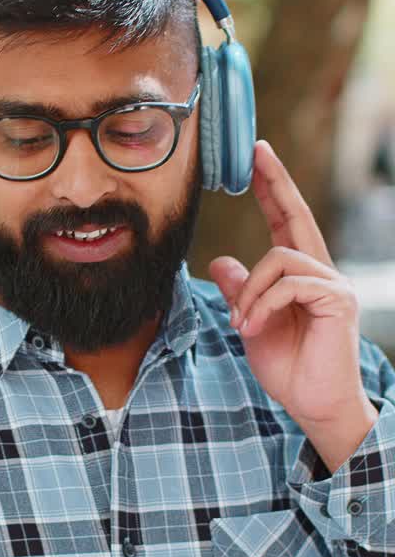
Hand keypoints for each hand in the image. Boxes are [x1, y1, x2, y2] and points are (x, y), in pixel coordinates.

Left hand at [208, 140, 372, 434]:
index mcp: (300, 276)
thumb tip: (220, 261)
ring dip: (250, 290)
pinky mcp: (337, 301)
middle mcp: (321, 273)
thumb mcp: (252, 324)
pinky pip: (290, 284)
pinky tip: (252, 326)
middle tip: (257, 151)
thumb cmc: (289, 369)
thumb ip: (240, 292)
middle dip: (276, 182)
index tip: (257, 156)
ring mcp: (332, 285)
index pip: (285, 223)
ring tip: (241, 323)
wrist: (314, 405)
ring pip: (280, 258)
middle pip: (297, 216)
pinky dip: (263, 304)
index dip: (273, 189)